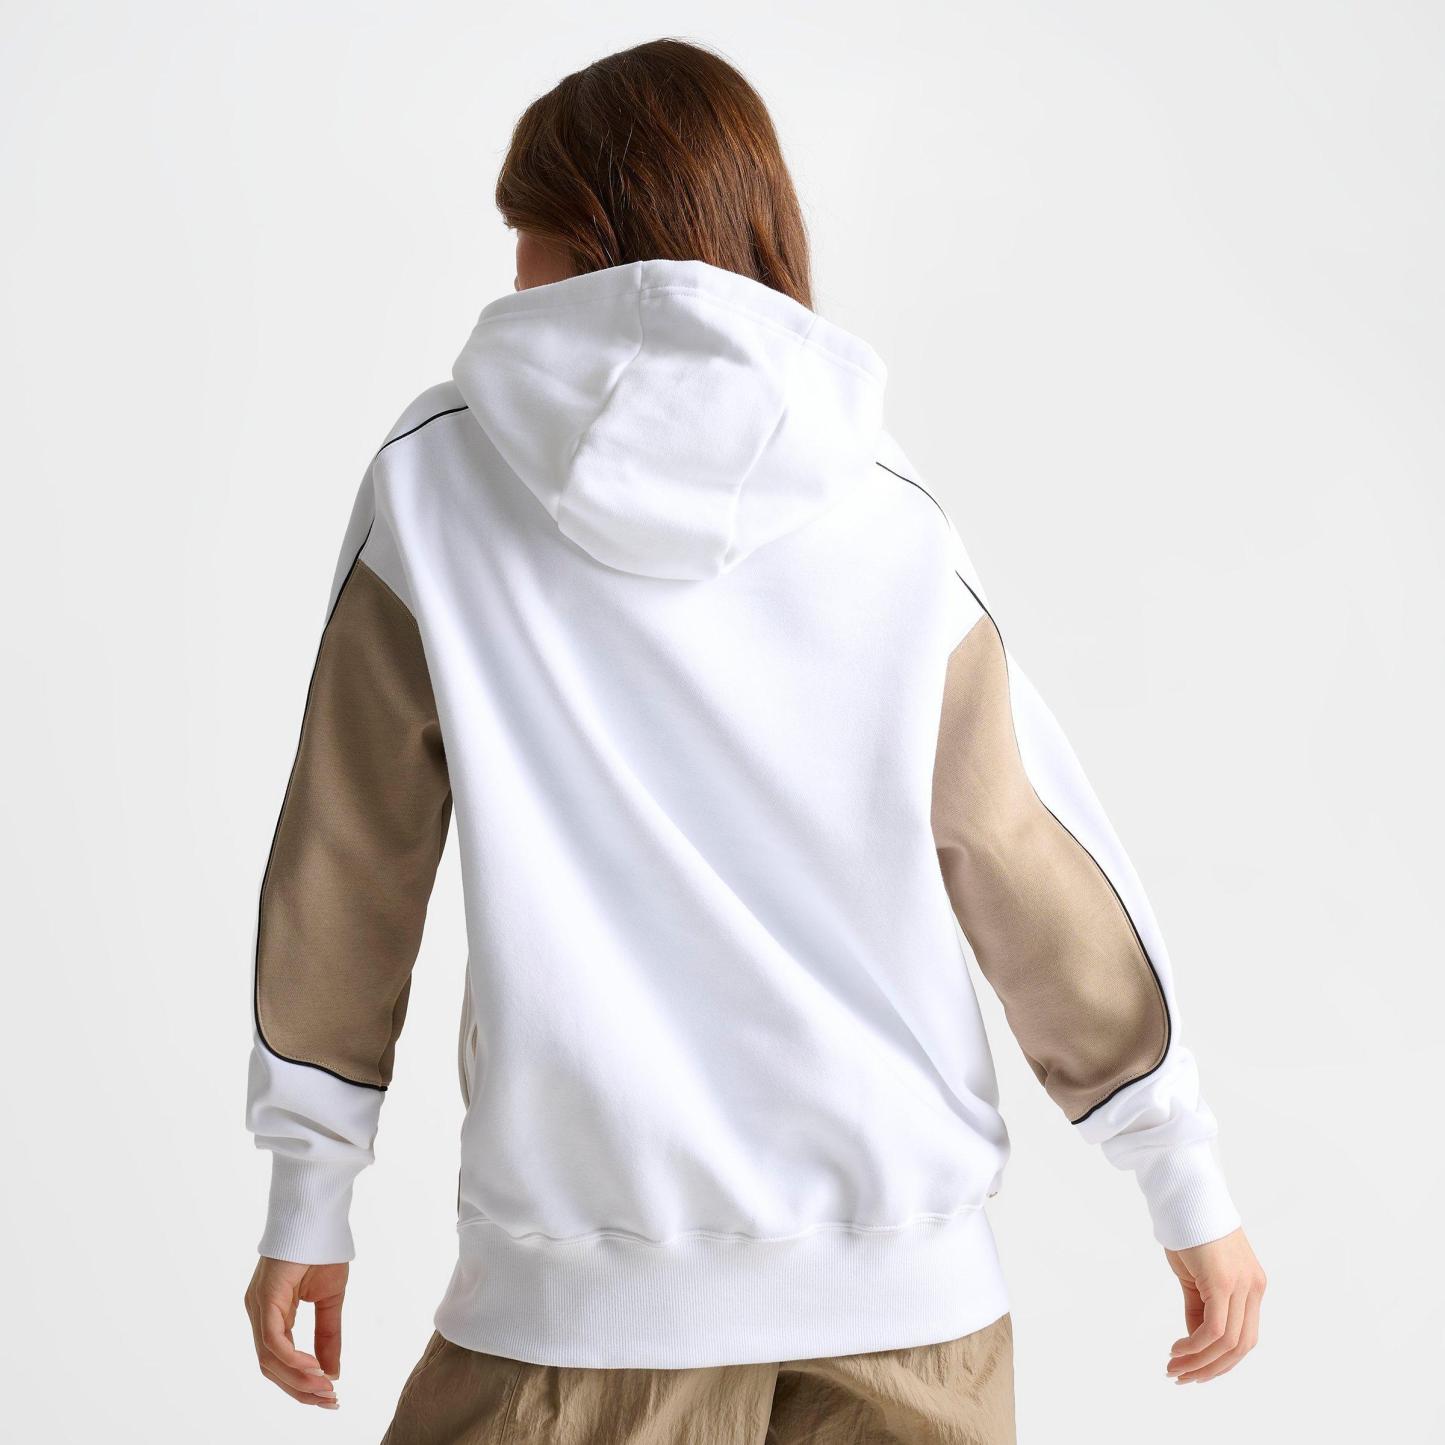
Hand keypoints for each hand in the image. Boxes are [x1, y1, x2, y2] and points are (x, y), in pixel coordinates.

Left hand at [244, 1256, 347, 1408]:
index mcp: (272, 1313)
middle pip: (271, 1367)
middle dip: (301, 1389)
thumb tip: (332, 1372)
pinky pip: (274, 1340)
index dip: (302, 1383)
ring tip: (326, 1389)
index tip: (328, 1397)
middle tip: (330, 1401)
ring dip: (299, 1380)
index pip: (279, 1361)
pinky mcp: (265, 1298)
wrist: (318, 1214)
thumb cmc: (322, 1249)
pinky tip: (315, 1368)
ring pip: (270, 1359)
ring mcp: (258, 1306)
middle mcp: (259, 1313)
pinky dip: (293, 1359)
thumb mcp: (330, 1299)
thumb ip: (328, 1335)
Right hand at [1164, 1227, 1265, 1382]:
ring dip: (1200, 1362)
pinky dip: (1196, 1345)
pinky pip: (1214, 1329)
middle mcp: (1254, 1288)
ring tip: (1175, 1368)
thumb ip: (1200, 1307)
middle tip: (1182, 1377)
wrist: (1185, 1194)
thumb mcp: (1196, 1275)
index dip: (1221, 1360)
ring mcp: (1242, 1285)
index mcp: (1251, 1286)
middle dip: (1211, 1368)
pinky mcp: (1223, 1282)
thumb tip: (1196, 1341)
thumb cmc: (1188, 1229)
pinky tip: (1178, 1349)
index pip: (1244, 1337)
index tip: (1194, 1370)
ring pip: (1228, 1342)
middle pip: (1241, 1346)